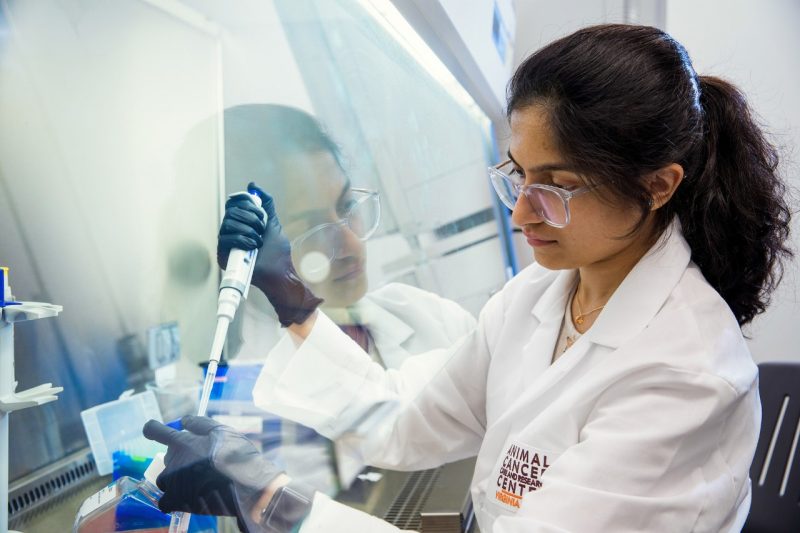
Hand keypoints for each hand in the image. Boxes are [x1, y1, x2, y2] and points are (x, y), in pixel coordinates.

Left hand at [143, 415, 280, 530]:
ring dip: (176, 478)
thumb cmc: (237, 456)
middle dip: (180, 456)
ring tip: (198, 480)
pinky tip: (188, 496)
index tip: (156, 429)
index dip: (154, 428)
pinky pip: (165, 501)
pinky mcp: (178, 502)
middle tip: (200, 460)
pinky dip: (173, 498)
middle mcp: (173, 462)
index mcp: (182, 442)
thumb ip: (200, 424)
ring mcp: (173, 484)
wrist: (246, 487)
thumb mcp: (223, 431)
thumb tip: (183, 419)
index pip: (154, 431)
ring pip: (165, 478)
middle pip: (167, 456)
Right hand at [217, 182, 322, 326]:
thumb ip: (265, 204)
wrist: (279, 272)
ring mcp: (226, 242)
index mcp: (241, 223)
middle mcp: (231, 231)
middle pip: (231, 210)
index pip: (234, 203)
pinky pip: (226, 238)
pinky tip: (252, 247)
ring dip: (248, 230)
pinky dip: (242, 240)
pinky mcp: (223, 254)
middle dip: (251, 217)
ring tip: (258, 241)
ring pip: (228, 222)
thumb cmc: (277, 252)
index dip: (245, 202)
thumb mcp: (273, 223)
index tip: (259, 211)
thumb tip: (253, 185)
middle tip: (261, 228)